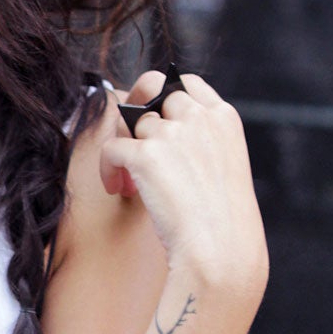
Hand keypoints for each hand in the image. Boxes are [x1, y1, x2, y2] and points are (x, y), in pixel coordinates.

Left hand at [99, 70, 268, 298]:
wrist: (220, 250)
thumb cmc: (223, 222)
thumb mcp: (225, 167)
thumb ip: (201, 142)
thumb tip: (160, 133)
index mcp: (224, 118)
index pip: (185, 82)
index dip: (163, 95)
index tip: (154, 116)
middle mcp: (199, 118)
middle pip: (153, 90)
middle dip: (138, 114)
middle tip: (135, 146)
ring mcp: (173, 133)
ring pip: (130, 122)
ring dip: (125, 148)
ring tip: (130, 180)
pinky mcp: (146, 154)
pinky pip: (111, 147)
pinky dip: (107, 168)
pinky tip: (118, 188)